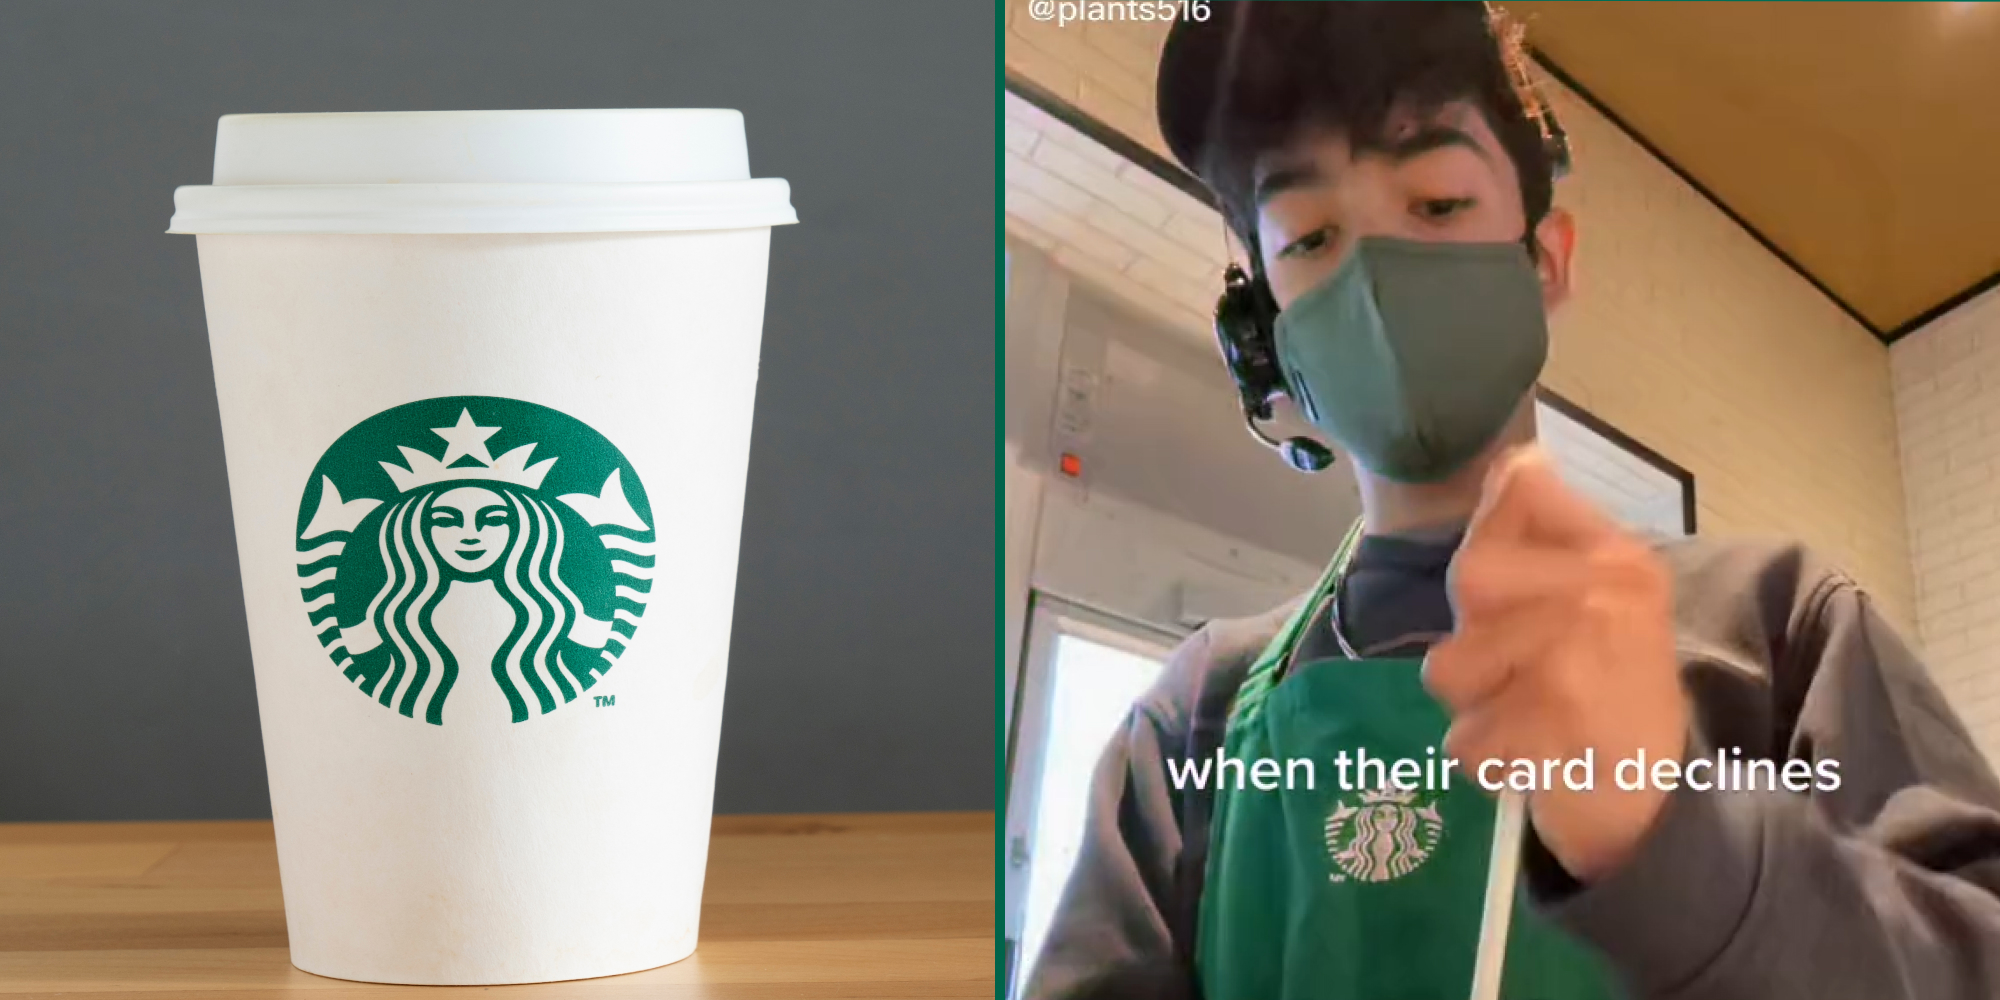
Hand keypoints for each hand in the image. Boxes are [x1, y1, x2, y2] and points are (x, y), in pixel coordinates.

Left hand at [1423, 445, 1688, 881]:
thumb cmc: (1617, 693)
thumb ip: (1547, 532)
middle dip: (1474, 636)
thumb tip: (1515, 459)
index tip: (1516, 585)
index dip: (1492, 532)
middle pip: (1470, 579)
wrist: (1662, 804)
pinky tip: (1534, 759)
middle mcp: (1600, 595)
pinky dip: (1487, 760)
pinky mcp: (1548, 730)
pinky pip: (1463, 738)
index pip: (1520, 490)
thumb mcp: (1605, 598)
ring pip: (1448, 667)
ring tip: (1529, 717)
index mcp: (1617, 558)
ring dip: (1474, 705)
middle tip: (1522, 670)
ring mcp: (1573, 661)